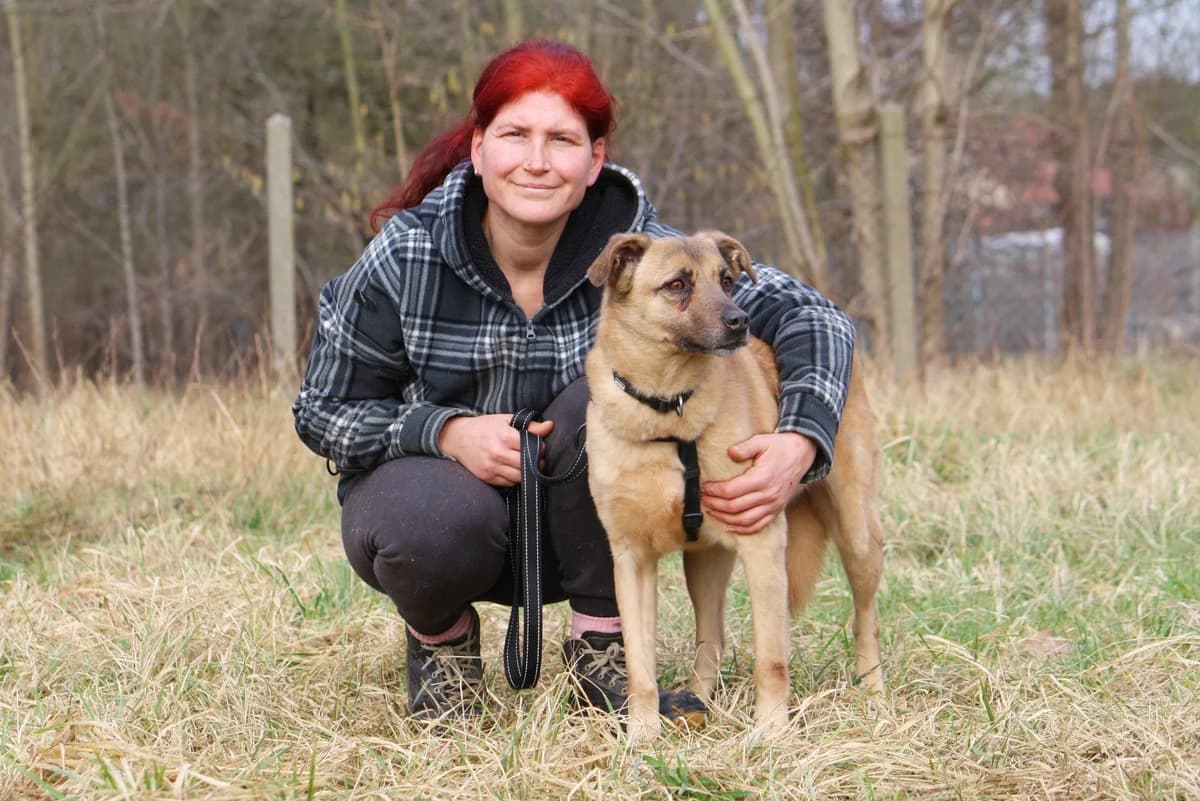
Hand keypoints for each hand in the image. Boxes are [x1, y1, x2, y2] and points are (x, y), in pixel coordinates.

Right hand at [439, 414, 554, 486]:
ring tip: (527, 465)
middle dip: (537, 462)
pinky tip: (513, 469)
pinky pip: (508, 483)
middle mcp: (497, 453)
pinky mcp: (487, 477)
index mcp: (504, 437)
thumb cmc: (484, 427)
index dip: (540, 448)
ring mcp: (491, 467)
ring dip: (527, 473)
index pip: (532, 447)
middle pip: (527, 465)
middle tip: (538, 458)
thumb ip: (529, 425)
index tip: (541, 446)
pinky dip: (514, 478)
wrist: (457, 438)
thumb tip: (550, 426)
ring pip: (519, 477)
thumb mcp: (506, 420)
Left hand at [701, 432, 816, 533]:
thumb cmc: (779, 447)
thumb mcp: (762, 441)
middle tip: (702, 499)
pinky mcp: (776, 510)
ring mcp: (773, 505)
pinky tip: (729, 526)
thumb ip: (745, 447)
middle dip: (715, 504)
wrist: (802, 454)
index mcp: (762, 478)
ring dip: (725, 518)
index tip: (704, 488)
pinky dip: (742, 529)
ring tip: (711, 511)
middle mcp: (768, 495)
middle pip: (735, 507)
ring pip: (744, 520)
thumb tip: (730, 452)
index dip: (714, 491)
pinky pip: (758, 526)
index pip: (731, 491)